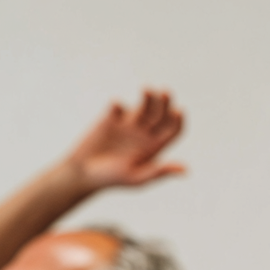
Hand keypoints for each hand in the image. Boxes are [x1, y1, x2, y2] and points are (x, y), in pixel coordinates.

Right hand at [64, 89, 185, 191]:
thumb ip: (160, 171)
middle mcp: (145, 133)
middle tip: (166, 92)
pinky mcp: (110, 119)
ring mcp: (128, 124)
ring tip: (147, 90)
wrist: (84, 173)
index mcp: (155, 147)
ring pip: (144, 106)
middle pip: (161, 114)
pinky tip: (116, 107)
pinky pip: (118, 107)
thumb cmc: (112, 179)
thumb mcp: (138, 177)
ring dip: (148, 97)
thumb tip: (186, 170)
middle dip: (165, 102)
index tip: (178, 111)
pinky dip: (118, 105)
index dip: (178, 120)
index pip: (174, 129)